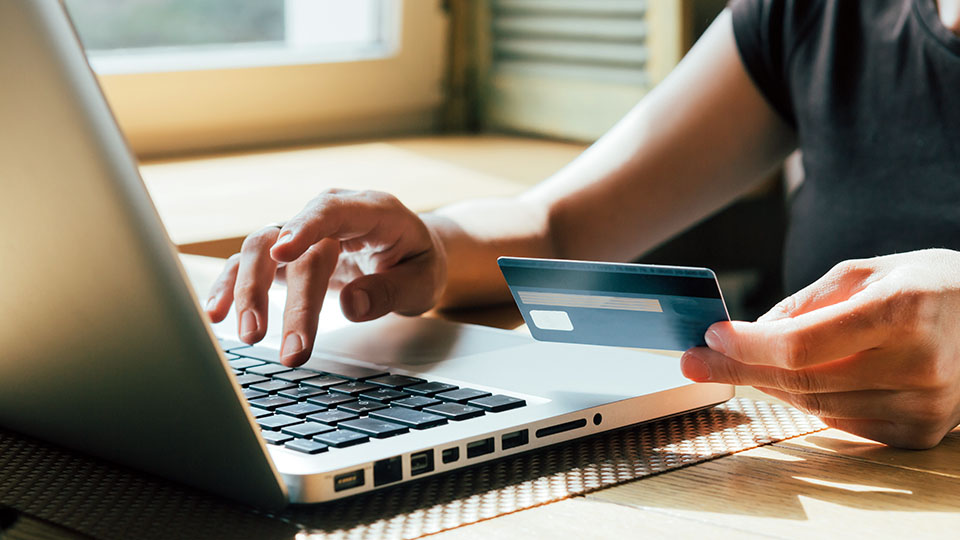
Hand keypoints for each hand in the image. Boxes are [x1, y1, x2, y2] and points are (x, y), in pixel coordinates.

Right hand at [203, 189, 446, 365]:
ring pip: (261, 249)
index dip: (306, 226)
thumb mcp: (423, 281)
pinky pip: (251, 264)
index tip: (284, 252)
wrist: (411, 255)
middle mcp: (330, 215)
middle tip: (292, 350)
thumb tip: (351, 306)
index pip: (332, 210)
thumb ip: (391, 292)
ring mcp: (304, 232)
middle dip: (288, 298)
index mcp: (371, 211)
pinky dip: (232, 286)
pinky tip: (217, 313)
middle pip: (292, 243)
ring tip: (250, 336)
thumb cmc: (418, 264)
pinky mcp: (287, 254)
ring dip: (249, 291)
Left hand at [681, 249, 959, 448]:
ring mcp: (924, 406)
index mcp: (904, 311)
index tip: (711, 336)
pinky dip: (807, 401)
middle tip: (696, 361)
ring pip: (815, 405)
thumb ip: (805, 303)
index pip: (803, 345)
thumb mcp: (865, 272)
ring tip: (740, 363)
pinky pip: (840, 421)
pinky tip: (790, 380)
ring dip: (768, 384)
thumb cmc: (926, 287)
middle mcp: (919, 364)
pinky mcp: (919, 432)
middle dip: (739, 369)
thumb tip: (750, 333)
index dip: (749, 345)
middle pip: (802, 380)